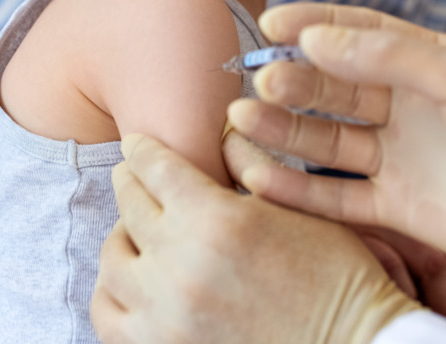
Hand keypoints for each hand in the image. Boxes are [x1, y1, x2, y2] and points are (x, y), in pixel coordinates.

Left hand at [92, 133, 422, 343]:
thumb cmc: (337, 278)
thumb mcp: (302, 210)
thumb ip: (253, 166)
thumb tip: (223, 131)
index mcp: (217, 220)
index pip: (155, 169)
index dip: (143, 151)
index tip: (136, 146)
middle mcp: (180, 265)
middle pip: (129, 207)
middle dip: (131, 185)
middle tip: (134, 179)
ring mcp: (165, 313)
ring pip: (113, 259)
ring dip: (122, 239)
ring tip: (136, 233)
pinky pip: (108, 315)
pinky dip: (112, 293)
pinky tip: (130, 283)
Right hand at [226, 3, 445, 342]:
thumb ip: (390, 55)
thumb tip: (316, 36)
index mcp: (429, 64)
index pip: (358, 33)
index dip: (313, 24)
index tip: (271, 21)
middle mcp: (407, 108)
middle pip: (334, 87)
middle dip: (293, 81)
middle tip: (259, 80)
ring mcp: (399, 158)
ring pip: (326, 140)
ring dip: (283, 130)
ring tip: (243, 119)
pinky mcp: (396, 209)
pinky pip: (335, 196)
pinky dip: (296, 189)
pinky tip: (259, 175)